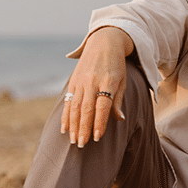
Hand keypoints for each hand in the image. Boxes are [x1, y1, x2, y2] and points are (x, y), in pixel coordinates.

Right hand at [61, 27, 132, 146]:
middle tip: (81, 145)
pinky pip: (68, 101)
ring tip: (73, 141)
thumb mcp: (122, 81)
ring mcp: (81, 81)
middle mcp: (92, 81)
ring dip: (73, 125)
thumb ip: (117, 101)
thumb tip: (119, 120)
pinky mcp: (73, 81)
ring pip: (75, 107)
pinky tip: (65, 128)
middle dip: (83, 128)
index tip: (97, 138)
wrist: (104, 42)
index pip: (102, 106)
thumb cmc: (116, 65)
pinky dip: (66, 116)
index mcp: (108, 81)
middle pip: (86, 109)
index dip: (99, 122)